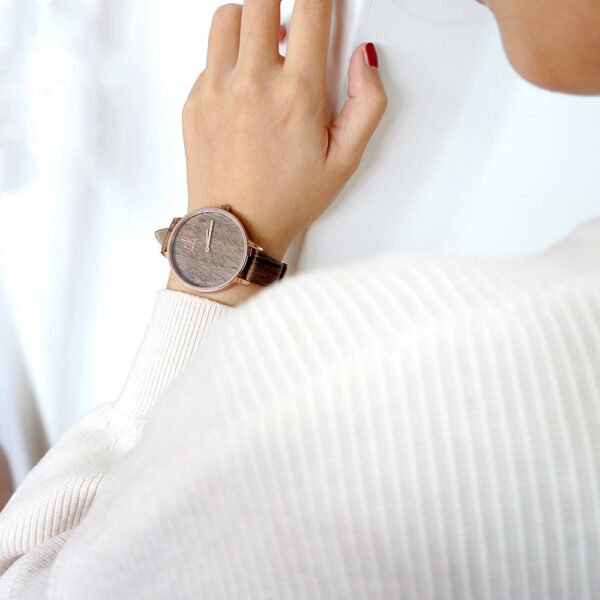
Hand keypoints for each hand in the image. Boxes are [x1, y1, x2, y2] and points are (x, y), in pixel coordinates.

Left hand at [171, 0, 386, 305]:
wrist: (235, 232)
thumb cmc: (286, 201)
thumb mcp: (345, 161)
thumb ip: (368, 103)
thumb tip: (365, 59)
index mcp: (297, 95)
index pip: (310, 8)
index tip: (324, 2)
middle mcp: (252, 84)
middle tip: (291, 18)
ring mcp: (216, 90)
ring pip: (228, 16)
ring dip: (250, 19)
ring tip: (265, 47)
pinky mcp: (194, 102)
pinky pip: (209, 55)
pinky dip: (228, 56)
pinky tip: (244, 85)